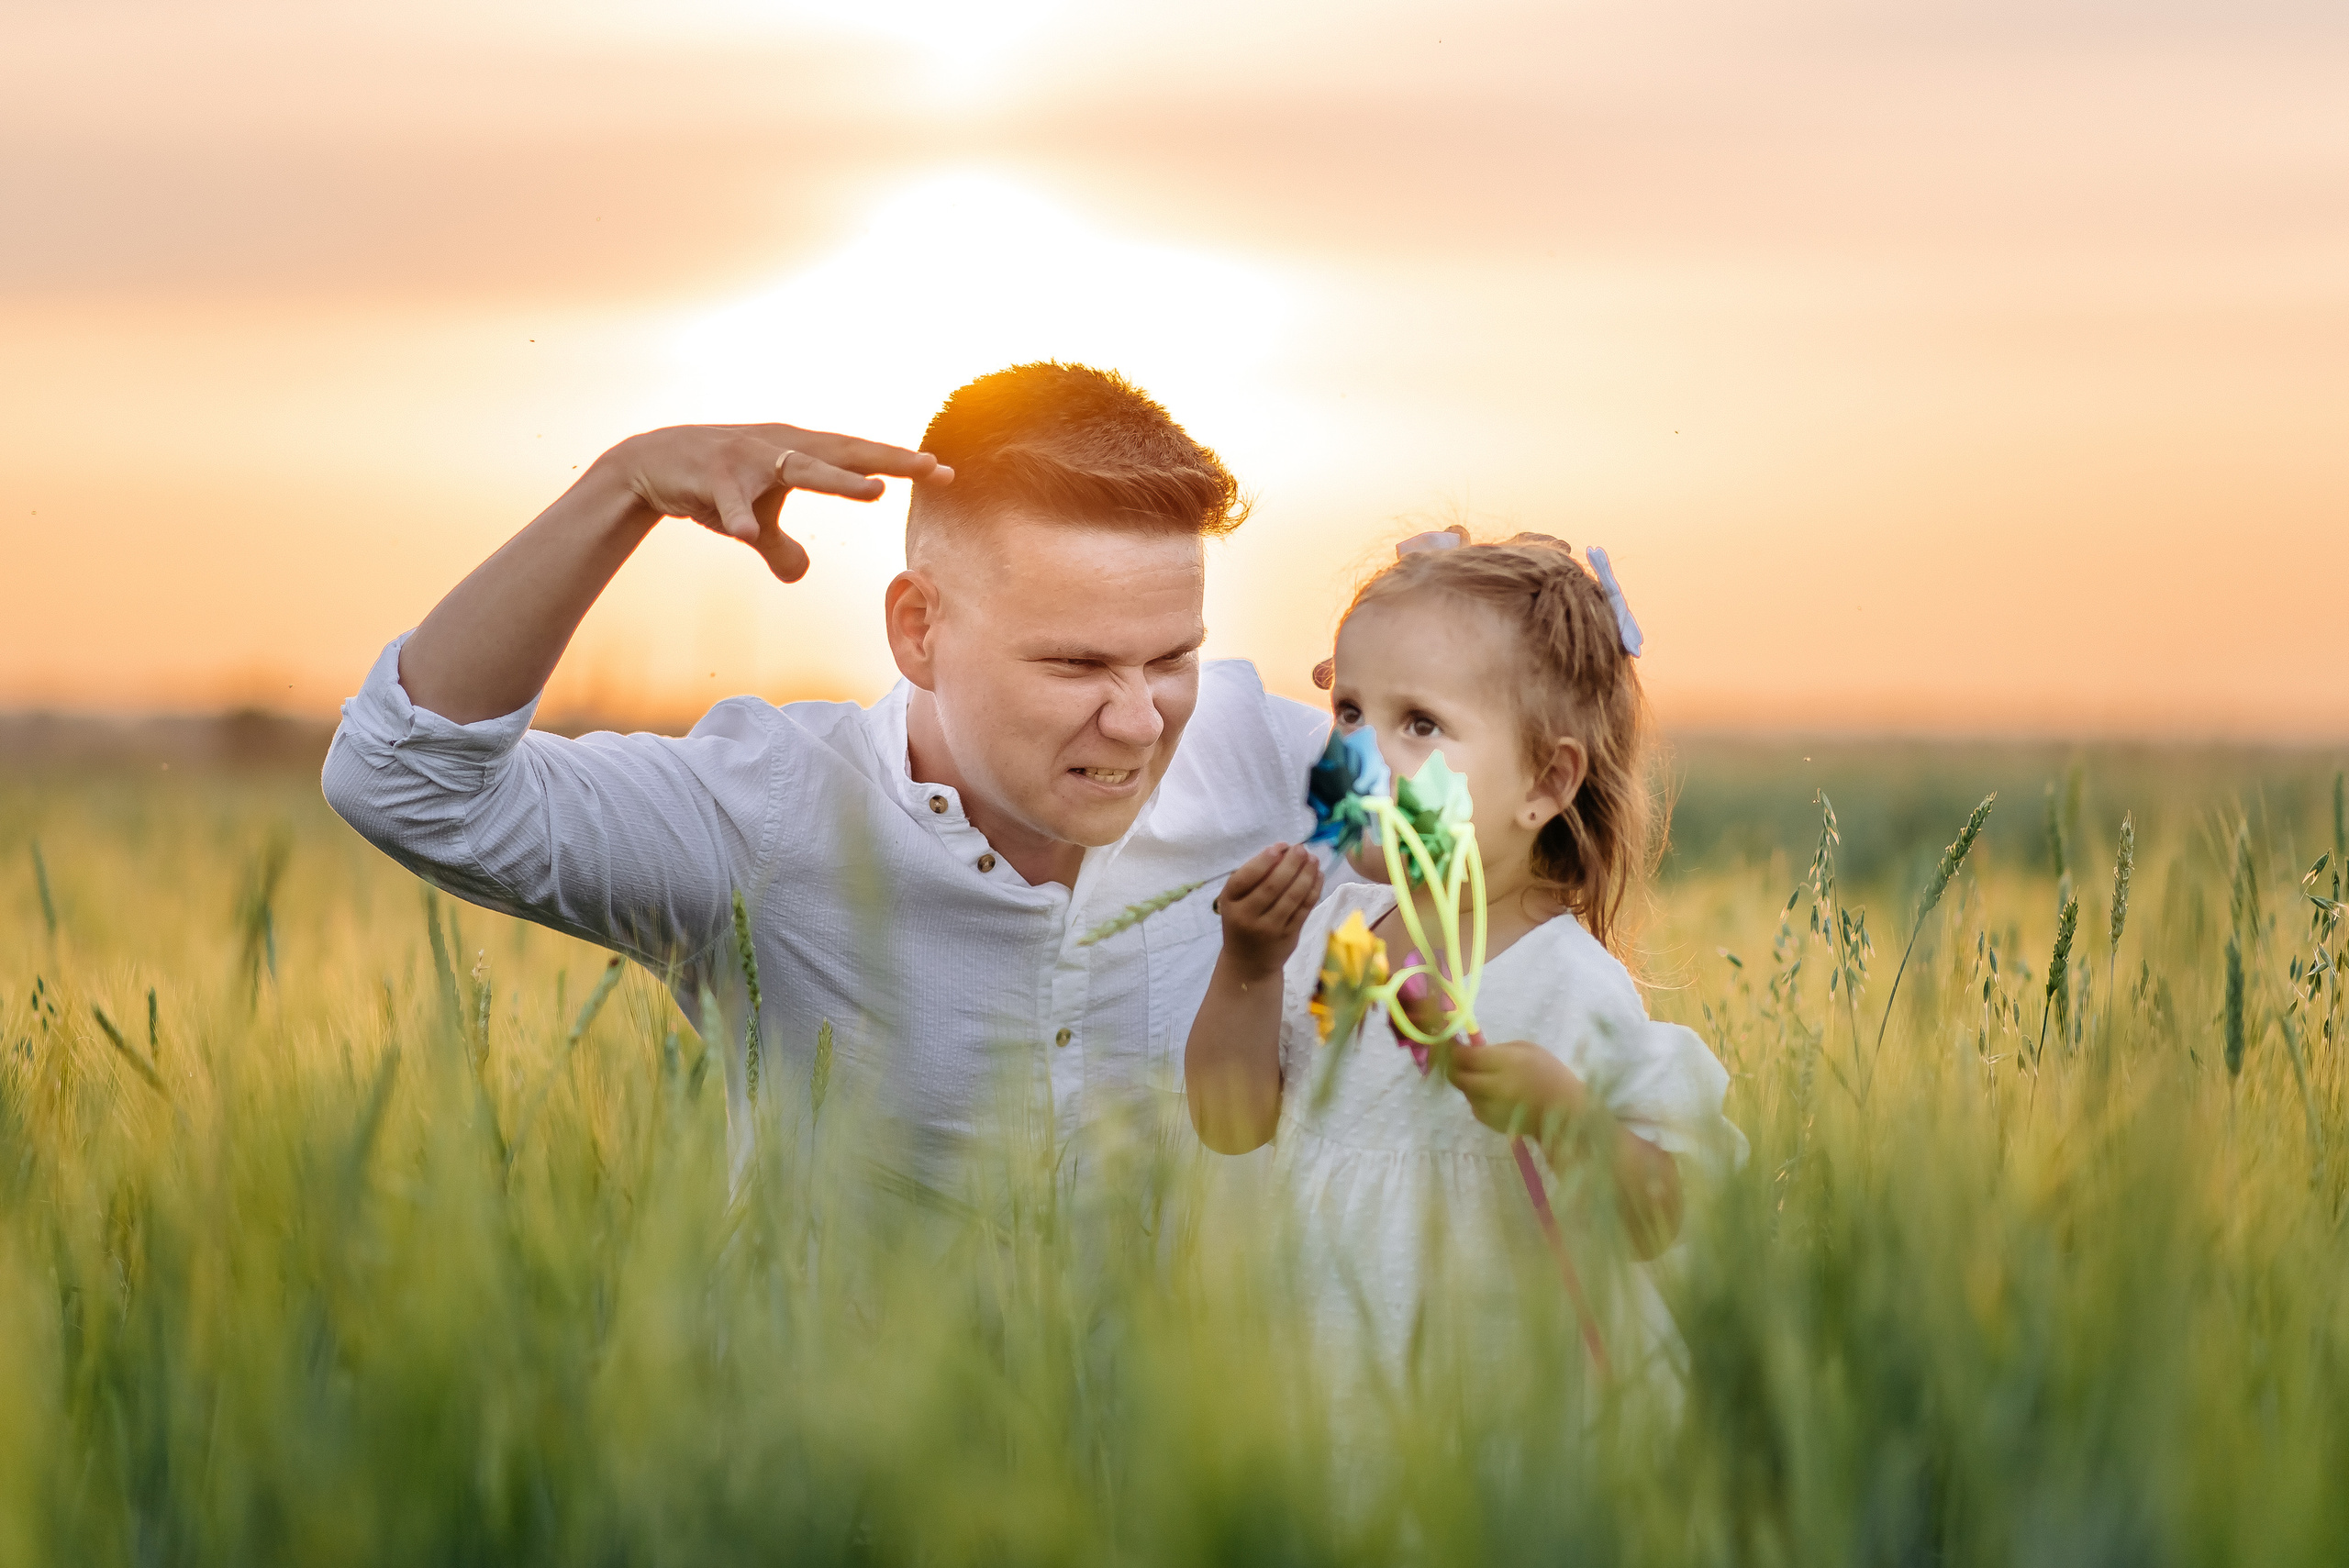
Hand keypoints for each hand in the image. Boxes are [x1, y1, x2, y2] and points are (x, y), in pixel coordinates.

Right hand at [605, 423, 954, 582]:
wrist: (652, 461)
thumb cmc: (716, 485)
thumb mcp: (755, 520)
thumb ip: (780, 547)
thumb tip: (800, 574)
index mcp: (798, 452)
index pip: (858, 456)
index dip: (899, 463)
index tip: (944, 472)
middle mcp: (781, 448)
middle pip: (844, 453)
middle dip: (887, 460)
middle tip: (930, 467)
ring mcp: (748, 460)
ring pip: (799, 469)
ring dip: (837, 480)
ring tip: (873, 492)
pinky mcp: (714, 478)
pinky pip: (731, 503)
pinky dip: (739, 517)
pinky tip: (746, 534)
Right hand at [1217, 843, 1322, 980]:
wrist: (1248, 962)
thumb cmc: (1243, 921)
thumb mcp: (1237, 901)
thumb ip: (1254, 878)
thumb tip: (1283, 850)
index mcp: (1230, 902)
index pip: (1244, 878)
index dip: (1263, 861)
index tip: (1280, 846)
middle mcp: (1247, 916)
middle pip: (1272, 886)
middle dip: (1290, 864)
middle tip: (1302, 849)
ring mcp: (1269, 928)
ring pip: (1292, 897)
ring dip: (1306, 875)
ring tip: (1313, 859)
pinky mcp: (1288, 936)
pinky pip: (1304, 909)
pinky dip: (1313, 890)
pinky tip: (1318, 876)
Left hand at [1446, 1037, 1587, 1138]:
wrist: (1567, 1111)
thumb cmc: (1549, 1073)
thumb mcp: (1526, 1049)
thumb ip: (1496, 1049)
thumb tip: (1469, 1048)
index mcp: (1507, 1063)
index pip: (1466, 1057)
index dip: (1455, 1049)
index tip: (1453, 1043)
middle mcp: (1496, 1087)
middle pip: (1458, 1077)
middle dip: (1455, 1067)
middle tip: (1460, 1061)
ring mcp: (1493, 1108)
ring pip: (1465, 1092)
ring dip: (1468, 1083)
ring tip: (1484, 1078)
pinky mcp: (1493, 1123)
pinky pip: (1475, 1107)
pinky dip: (1479, 1099)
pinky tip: (1495, 1095)